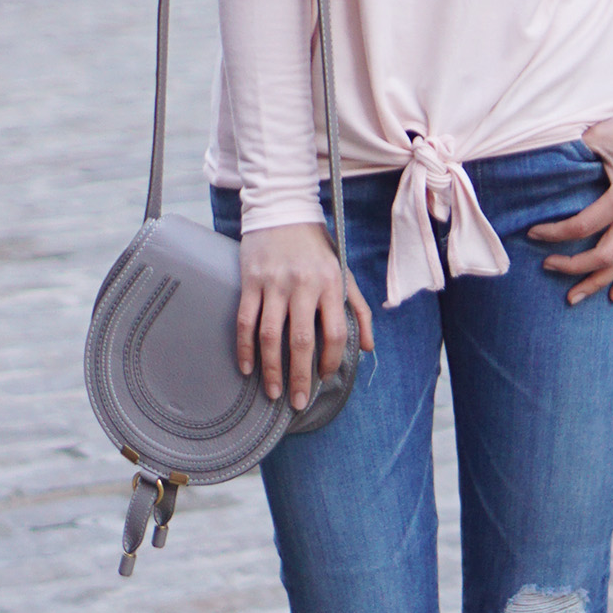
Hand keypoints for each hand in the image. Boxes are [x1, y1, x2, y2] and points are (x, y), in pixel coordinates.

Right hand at [238, 223, 375, 409]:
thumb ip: (359, 310)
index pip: (334, 332)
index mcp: (331, 283)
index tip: (324, 378)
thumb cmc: (317, 247)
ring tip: (273, 392)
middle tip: (296, 402)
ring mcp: (274, 283)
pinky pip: (245, 321)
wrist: (282, 211)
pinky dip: (244, 347)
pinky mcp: (250, 281)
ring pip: (270, 335)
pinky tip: (246, 367)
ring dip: (271, 368)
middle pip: (301, 340)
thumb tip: (368, 347)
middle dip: (299, 376)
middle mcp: (303, 285)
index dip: (330, 360)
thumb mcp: (344, 272)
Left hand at [528, 110, 612, 306]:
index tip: (532, 233)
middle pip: (603, 256)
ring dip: (597, 283)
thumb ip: (576, 155)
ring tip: (573, 298)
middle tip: (546, 265)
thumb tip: (548, 170)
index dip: (555, 233)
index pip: (583, 227)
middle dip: (571, 267)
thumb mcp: (603, 135)